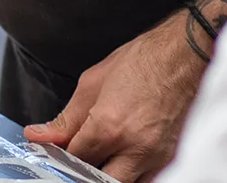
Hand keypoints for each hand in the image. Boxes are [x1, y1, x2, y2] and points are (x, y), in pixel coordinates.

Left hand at [22, 12, 207, 181]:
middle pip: (99, 181)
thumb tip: (39, 135)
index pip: (74, 160)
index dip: (64, 154)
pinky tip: (128, 157)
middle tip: (85, 154)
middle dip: (87, 170)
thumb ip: (66, 118)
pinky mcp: (172, 157)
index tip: (62, 147)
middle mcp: (134, 149)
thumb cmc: (144, 61)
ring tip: (107, 154)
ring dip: (111, 173)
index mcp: (109, 128)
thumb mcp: (93, 83)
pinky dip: (135, 174)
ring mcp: (157, 157)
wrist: (187, 55)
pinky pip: (148, 179)